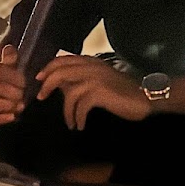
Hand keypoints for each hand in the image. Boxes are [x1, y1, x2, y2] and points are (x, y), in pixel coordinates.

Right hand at [0, 44, 25, 128]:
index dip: (11, 77)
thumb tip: (9, 49)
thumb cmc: (5, 82)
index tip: (23, 83)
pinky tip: (12, 116)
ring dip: (4, 105)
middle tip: (21, 95)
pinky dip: (0, 118)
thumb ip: (10, 58)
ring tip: (19, 106)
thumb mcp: (9, 69)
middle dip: (6, 92)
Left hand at [36, 55, 150, 130]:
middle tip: (41, 98)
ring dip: (66, 111)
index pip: (62, 59)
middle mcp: (91, 66)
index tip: (39, 80)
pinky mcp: (100, 92)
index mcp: (90, 61)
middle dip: (47, 85)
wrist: (145, 97)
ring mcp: (95, 78)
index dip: (48, 68)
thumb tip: (60, 85)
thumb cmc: (123, 92)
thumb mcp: (100, 80)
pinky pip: (80, 105)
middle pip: (60, 71)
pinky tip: (80, 125)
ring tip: (70, 123)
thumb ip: (81, 79)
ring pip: (69, 92)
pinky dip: (77, 117)